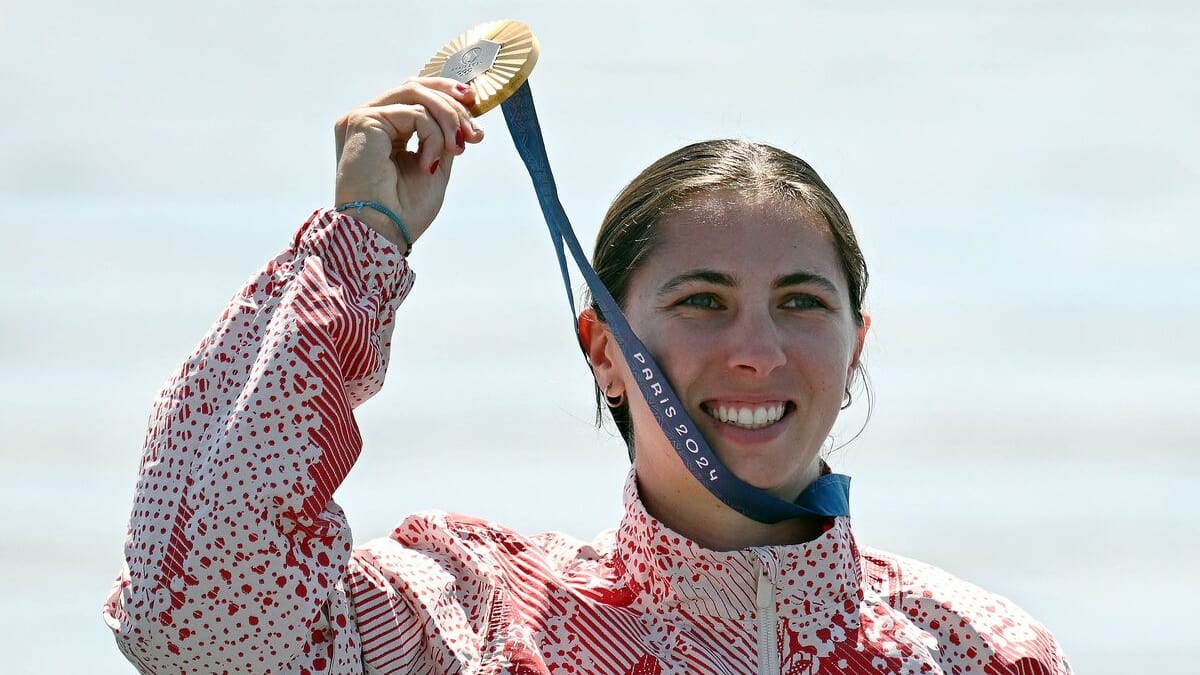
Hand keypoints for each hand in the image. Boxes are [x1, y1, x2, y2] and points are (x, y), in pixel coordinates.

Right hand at [333, 77, 483, 247]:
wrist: (384, 233)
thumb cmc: (405, 210)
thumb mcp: (436, 165)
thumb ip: (443, 135)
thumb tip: (465, 111)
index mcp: (381, 130)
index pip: (415, 95)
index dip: (448, 97)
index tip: (476, 116)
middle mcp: (368, 119)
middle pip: (416, 87)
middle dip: (453, 106)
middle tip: (474, 135)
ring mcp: (362, 118)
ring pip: (416, 93)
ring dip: (448, 118)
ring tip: (458, 148)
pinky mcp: (361, 120)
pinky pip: (414, 113)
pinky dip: (432, 137)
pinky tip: (429, 165)